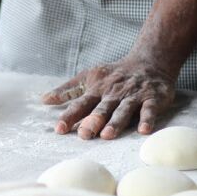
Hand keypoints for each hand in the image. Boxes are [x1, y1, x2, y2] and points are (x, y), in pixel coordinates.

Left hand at [42, 57, 175, 139]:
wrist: (150, 61)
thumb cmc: (115, 74)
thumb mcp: (89, 77)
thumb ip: (68, 90)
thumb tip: (43, 100)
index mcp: (97, 89)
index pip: (81, 104)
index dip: (70, 116)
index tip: (59, 129)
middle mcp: (114, 93)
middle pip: (102, 108)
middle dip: (93, 121)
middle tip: (84, 134)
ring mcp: (133, 95)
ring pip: (123, 110)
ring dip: (116, 122)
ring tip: (108, 135)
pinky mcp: (153, 98)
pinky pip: (149, 109)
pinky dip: (147, 119)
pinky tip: (143, 130)